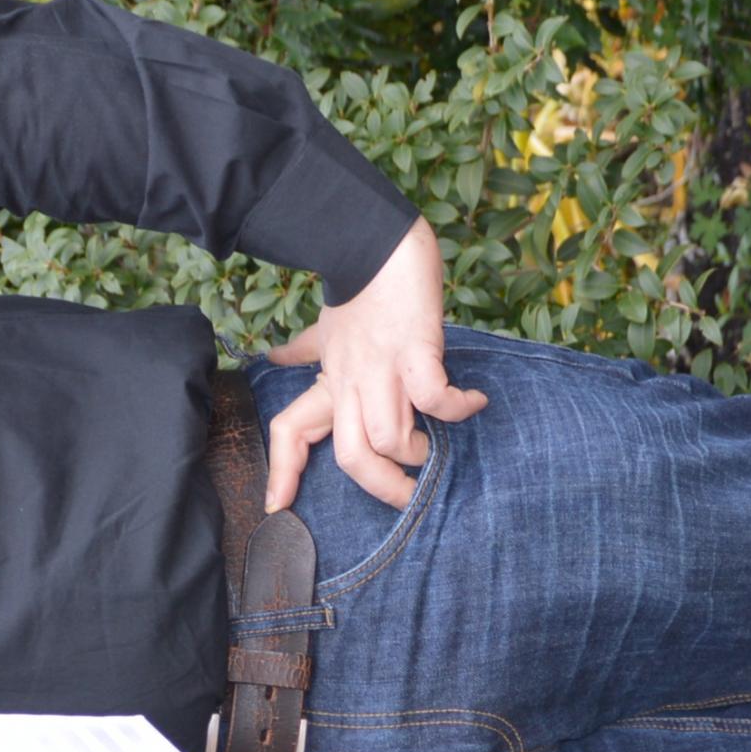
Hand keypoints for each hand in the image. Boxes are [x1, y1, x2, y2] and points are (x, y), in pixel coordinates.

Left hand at [263, 219, 488, 510]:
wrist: (378, 244)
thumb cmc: (357, 290)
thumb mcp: (323, 328)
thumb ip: (303, 350)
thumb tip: (275, 358)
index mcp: (331, 381)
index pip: (289, 432)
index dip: (281, 472)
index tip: (277, 506)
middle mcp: (352, 383)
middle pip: (353, 456)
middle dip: (384, 487)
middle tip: (409, 495)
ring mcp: (383, 369)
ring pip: (391, 438)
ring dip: (420, 451)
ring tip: (440, 440)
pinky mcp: (416, 351)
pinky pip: (434, 397)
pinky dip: (458, 407)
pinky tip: (475, 402)